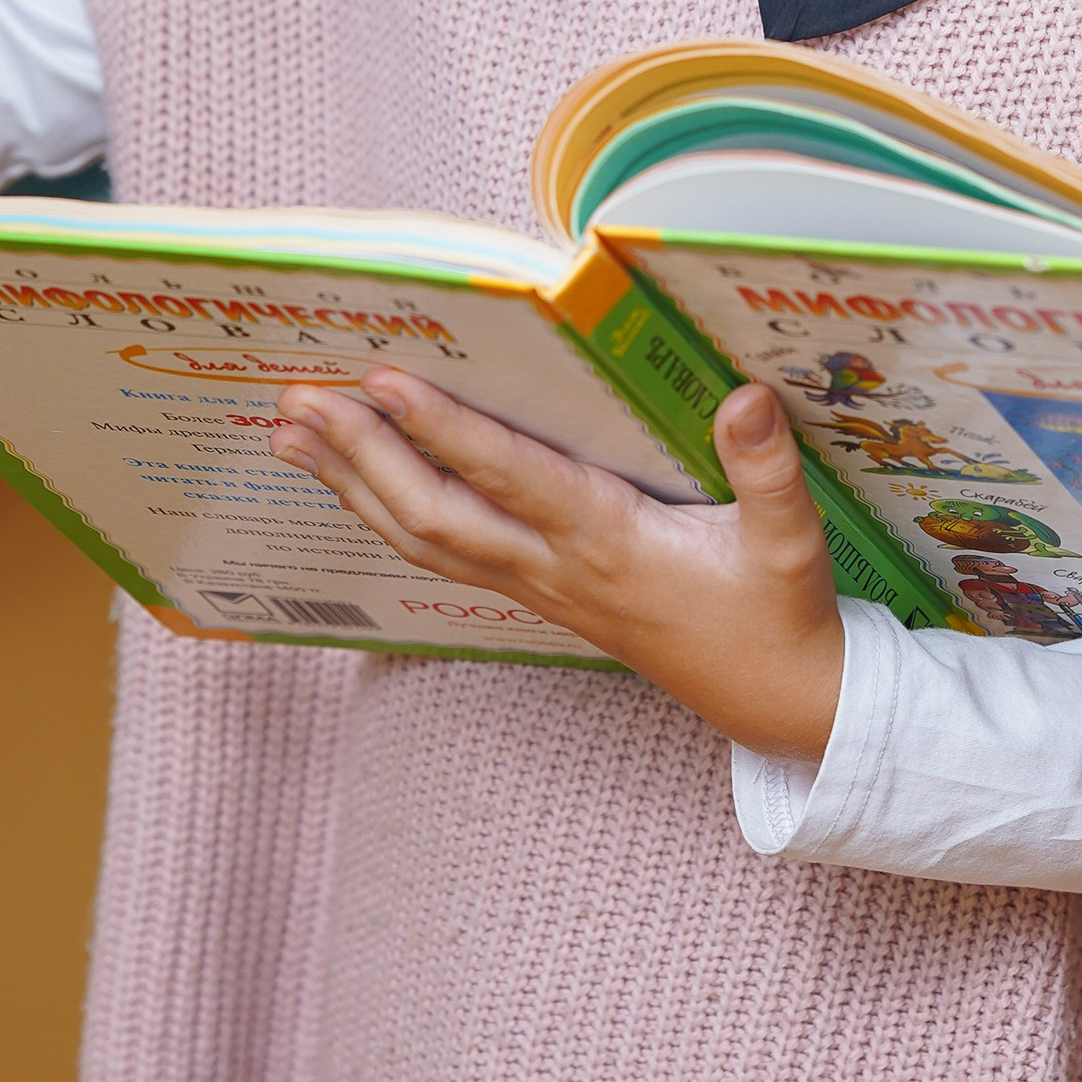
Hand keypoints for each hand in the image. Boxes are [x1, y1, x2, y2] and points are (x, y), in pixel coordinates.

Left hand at [270, 370, 847, 758]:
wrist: (776, 701)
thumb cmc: (777, 613)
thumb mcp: (791, 541)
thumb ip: (767, 468)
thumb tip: (745, 396)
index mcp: (609, 541)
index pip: (509, 478)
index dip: (444, 430)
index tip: (383, 380)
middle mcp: (555, 566)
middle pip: (433, 515)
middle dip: (361, 456)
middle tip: (298, 400)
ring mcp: (538, 586)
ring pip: (422, 540)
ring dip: (351, 485)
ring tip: (290, 435)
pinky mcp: (538, 595)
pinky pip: (442, 554)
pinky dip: (386, 513)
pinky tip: (354, 483)